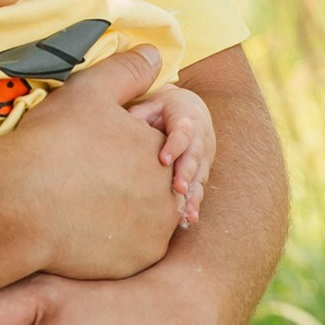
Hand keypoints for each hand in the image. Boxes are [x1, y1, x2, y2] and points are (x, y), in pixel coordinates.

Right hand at [0, 45, 178, 279]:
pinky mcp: (136, 262)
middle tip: (87, 174)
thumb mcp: (90, 91)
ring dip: (126, 208)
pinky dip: (116, 238)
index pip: (155, 145)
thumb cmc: (53, 143)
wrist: (19, 204)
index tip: (92, 147)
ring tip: (86, 199)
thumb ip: (128, 70)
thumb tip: (155, 54)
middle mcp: (169, 195)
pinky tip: (86, 225)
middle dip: (129, 177)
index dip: (123, 143)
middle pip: (153, 182)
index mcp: (163, 152)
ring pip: (146, 216)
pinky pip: (132, 247)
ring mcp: (155, 233)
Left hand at [128, 86, 215, 226]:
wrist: (192, 110)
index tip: (163, 159)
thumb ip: (139, 115)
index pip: (182, 133)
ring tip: (186, 213)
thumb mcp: (152, 105)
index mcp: (186, 120)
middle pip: (194, 158)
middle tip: (177, 188)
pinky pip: (200, 189)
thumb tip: (120, 125)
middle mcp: (199, 140)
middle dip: (186, 173)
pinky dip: (194, 204)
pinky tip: (188, 219)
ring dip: (193, 196)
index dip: (173, 146)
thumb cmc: (164, 109)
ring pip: (200, 177)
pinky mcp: (202, 170)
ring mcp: (204, 157)